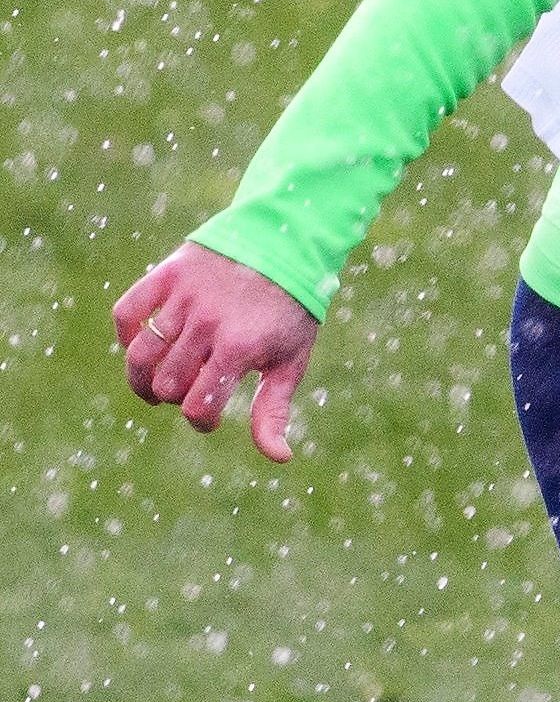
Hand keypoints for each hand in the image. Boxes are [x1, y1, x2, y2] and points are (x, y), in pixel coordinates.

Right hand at [113, 243, 320, 461]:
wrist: (286, 243)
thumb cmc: (291, 309)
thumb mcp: (292, 359)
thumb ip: (275, 409)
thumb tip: (280, 458)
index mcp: (240, 348)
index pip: (199, 406)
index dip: (200, 421)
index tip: (210, 418)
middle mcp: (208, 323)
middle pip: (167, 383)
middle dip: (175, 399)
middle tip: (189, 394)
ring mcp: (185, 298)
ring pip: (140, 354)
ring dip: (142, 379)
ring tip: (155, 386)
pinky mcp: (167, 274)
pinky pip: (127, 313)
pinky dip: (126, 335)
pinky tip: (141, 347)